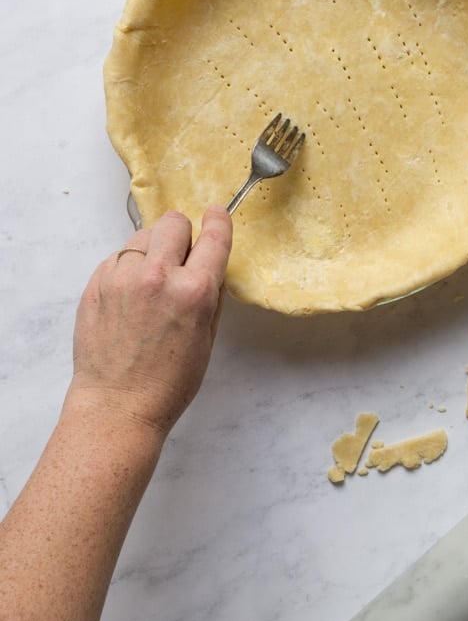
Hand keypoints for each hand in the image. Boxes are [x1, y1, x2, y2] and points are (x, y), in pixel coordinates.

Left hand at [67, 207, 232, 437]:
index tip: (216, 215)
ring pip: (142, 236)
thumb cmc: (169, 381)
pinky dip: (127, 269)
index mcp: (194, 291)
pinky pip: (118, 258)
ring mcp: (121, 277)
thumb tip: (209, 265)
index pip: (214, 235)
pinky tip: (128, 300)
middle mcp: (157, 275)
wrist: (118, 405)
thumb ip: (211, 294)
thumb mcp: (207, 337)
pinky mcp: (95, 283)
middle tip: (179, 260)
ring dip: (151, 252)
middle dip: (181, 236)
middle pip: (174, 222)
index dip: (218, 221)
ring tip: (149, 285)